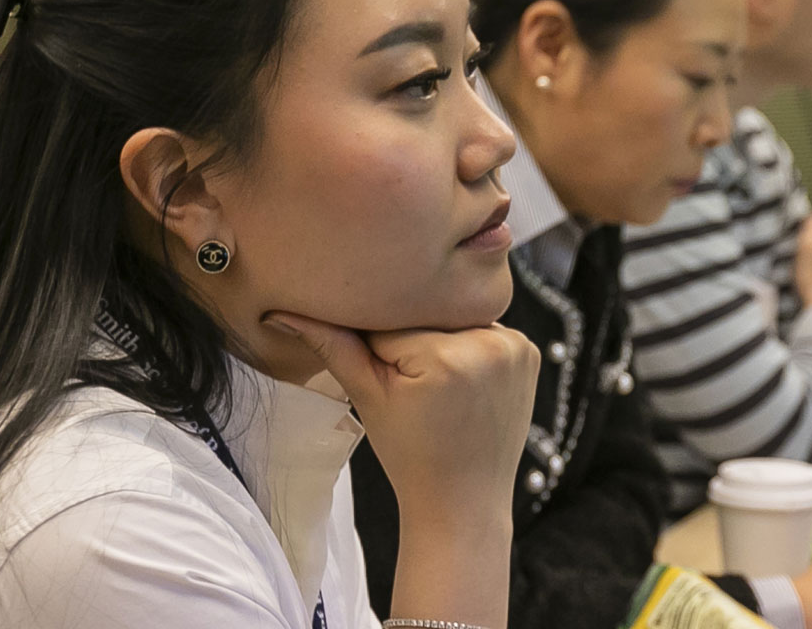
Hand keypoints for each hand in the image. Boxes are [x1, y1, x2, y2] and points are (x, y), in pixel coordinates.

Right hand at [262, 313, 539, 515]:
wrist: (464, 500)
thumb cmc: (411, 456)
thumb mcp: (367, 398)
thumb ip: (332, 346)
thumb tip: (281, 312)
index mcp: (445, 356)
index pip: (392, 321)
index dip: (377, 347)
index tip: (381, 376)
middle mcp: (489, 344)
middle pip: (426, 316)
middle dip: (411, 338)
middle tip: (410, 383)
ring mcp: (516, 346)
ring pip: (454, 319)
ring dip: (442, 337)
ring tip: (438, 385)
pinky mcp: (530, 351)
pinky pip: (484, 329)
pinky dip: (470, 345)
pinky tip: (463, 380)